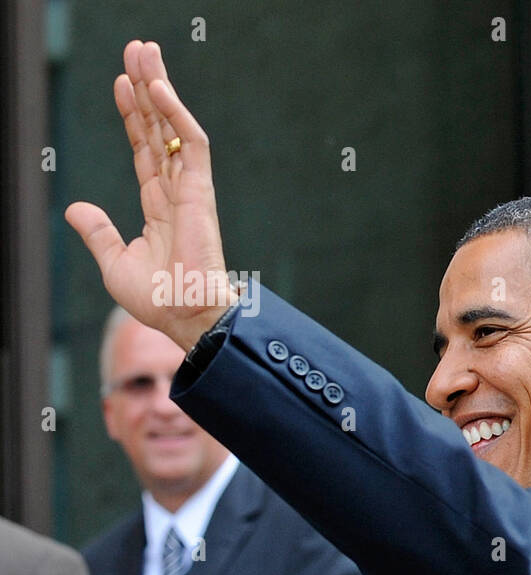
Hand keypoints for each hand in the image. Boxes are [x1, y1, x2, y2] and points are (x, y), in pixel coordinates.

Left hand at [65, 40, 234, 351]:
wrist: (184, 315)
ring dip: (160, 89)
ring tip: (146, 53)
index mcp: (160, 207)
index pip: (146, 150)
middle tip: (138, 51)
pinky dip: (176, 115)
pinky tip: (158, 89)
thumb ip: (99, 232)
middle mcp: (177, 191)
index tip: (122, 84)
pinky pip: (193, 145)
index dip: (133, 117)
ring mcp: (191, 189)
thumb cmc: (158, 299)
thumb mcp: (115, 262)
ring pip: (176, 128)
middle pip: (161, 129)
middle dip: (148, 89)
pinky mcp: (201, 192)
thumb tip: (76, 208)